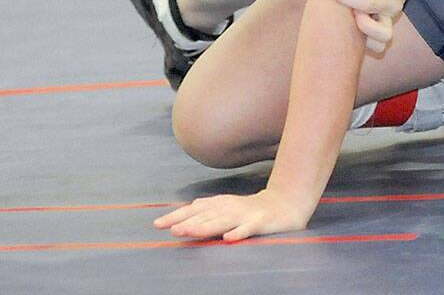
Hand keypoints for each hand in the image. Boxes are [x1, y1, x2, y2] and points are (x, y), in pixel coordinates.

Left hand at [154, 189, 312, 241]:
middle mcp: (229, 207)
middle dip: (187, 222)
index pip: (194, 210)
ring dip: (206, 226)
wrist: (285, 204)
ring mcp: (244, 214)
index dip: (176, 215)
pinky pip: (248, 229)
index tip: (158, 224)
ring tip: (191, 232)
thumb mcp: (227, 208)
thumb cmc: (251, 210)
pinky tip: (229, 239)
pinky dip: (238, 233)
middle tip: (171, 230)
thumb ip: (208, 212)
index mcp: (219, 204)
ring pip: (223, 221)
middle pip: (205, 215)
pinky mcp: (260, 222)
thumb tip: (183, 215)